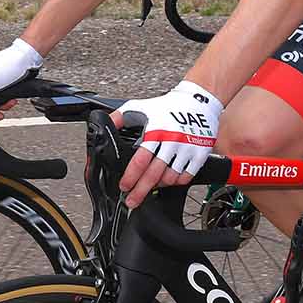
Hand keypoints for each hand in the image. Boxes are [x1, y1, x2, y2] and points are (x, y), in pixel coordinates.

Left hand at [117, 80, 221, 205]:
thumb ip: (118, 119)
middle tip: (132, 201)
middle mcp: (172, 141)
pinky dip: (175, 182)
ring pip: (170, 178)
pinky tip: (167, 181)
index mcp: (156, 131)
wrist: (199, 101)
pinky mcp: (200, 153)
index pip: (140, 161)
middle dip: (140, 191)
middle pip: (154, 174)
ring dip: (157, 186)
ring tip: (149, 187)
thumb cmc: (166, 106)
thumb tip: (102, 127)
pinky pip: (186, 176)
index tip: (124, 186)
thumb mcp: (138, 108)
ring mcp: (187, 149)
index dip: (131, 177)